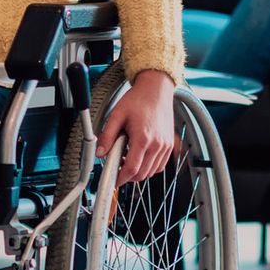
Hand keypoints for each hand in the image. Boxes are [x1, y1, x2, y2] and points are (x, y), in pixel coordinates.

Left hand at [96, 69, 177, 183]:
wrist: (156, 90)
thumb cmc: (138, 100)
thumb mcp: (116, 115)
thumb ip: (107, 136)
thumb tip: (100, 153)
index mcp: (143, 137)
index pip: (132, 168)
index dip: (120, 178)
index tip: (113, 179)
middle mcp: (157, 144)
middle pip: (142, 174)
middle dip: (127, 176)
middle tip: (117, 168)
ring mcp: (165, 146)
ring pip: (151, 172)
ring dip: (138, 172)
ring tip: (127, 159)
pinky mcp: (169, 145)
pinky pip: (159, 166)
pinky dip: (148, 168)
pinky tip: (139, 157)